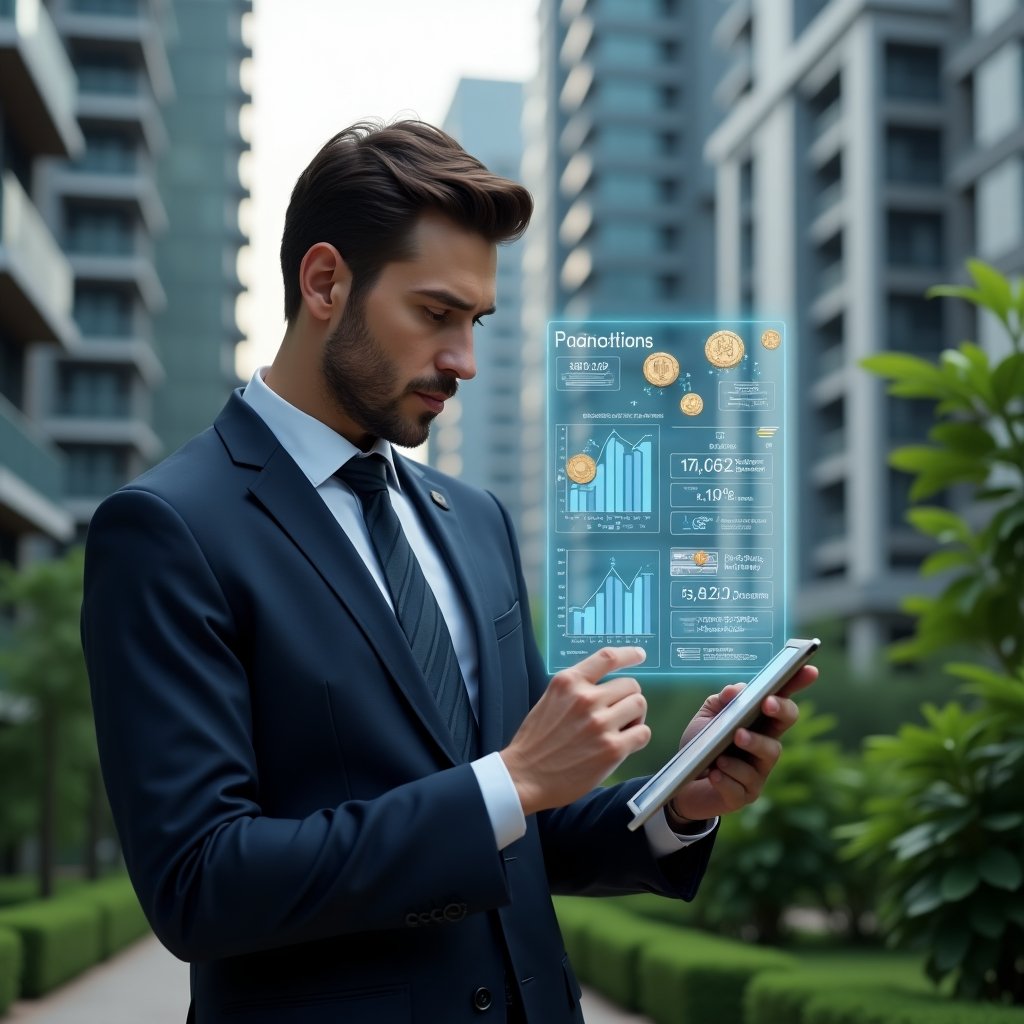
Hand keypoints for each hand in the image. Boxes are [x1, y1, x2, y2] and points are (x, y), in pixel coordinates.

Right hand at [501, 647, 650, 816]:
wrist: (525, 776)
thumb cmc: (536, 742)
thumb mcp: (550, 700)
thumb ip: (577, 690)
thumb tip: (606, 688)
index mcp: (568, 682)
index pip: (607, 658)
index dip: (628, 654)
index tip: (639, 655)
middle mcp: (585, 698)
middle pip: (630, 684)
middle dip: (628, 697)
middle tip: (619, 713)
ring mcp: (600, 723)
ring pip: (639, 705)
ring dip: (634, 716)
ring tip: (620, 729)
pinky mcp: (612, 749)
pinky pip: (642, 733)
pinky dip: (637, 737)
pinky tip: (623, 744)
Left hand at [667, 665, 817, 823]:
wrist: (682, 785)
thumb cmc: (700, 747)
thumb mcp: (705, 719)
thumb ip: (720, 702)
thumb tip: (736, 690)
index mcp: (757, 722)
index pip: (780, 699)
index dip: (797, 684)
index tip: (809, 669)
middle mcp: (764, 745)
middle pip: (786, 722)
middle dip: (781, 710)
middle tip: (767, 703)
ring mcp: (758, 772)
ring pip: (769, 754)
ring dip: (752, 743)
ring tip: (734, 738)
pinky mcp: (745, 795)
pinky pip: (743, 785)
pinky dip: (727, 777)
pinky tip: (714, 773)